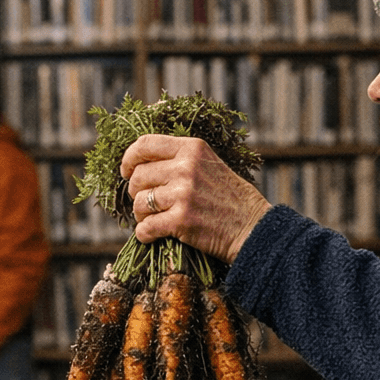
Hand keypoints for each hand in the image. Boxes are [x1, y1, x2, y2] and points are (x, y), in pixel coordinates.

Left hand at [120, 134, 271, 263]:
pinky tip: (151, 235)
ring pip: (139, 203)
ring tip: (153, 219)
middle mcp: (186, 167)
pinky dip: (144, 234)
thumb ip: (180, 159)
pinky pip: (145, 227)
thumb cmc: (230, 198)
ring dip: (141, 215)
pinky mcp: (181, 220)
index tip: (126, 172)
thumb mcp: (209, 164)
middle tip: (147, 203)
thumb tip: (138, 165)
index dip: (129, 158)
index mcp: (192, 148)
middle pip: (138, 176)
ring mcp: (183, 193)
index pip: (145, 144)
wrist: (252, 228)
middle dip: (136, 192)